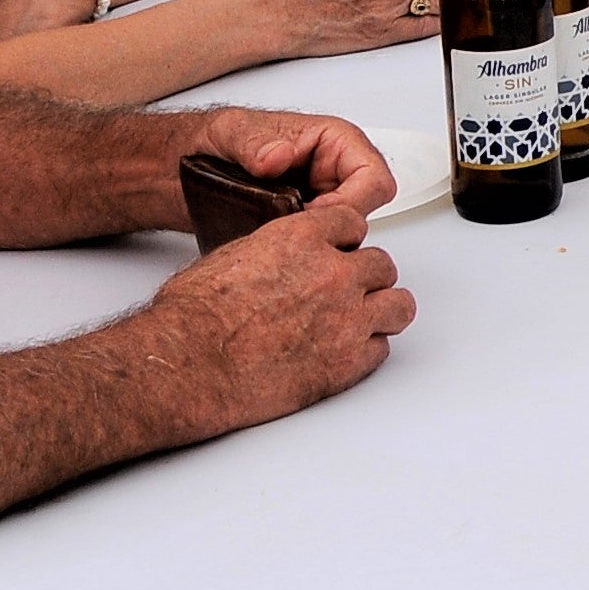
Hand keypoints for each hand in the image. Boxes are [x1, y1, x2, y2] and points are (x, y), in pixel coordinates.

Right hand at [128, 203, 419, 438]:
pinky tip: (347, 352)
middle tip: (348, 291)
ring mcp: (347, 319)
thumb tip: (278, 260)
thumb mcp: (231, 256)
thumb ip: (272, 251)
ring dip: (380, 310)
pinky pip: (382, 350)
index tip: (340, 250)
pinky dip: (367, 351)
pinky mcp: (348, 363)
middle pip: (381, 265)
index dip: (344, 240)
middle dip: (365, 277)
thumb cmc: (194, 317)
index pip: (352, 224)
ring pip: (398, 305)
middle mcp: (333, 274)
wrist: (190, 365)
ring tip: (363, 320)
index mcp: (302, 238)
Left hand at [169, 106, 396, 226]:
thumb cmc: (216, 140)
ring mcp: (321, 201)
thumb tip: (278, 156)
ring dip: (315, 243)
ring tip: (276, 238)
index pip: (375, 180)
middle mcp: (335, 174)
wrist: (187, 166)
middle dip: (333, 229)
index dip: (351, 204)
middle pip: (364, 214)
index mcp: (335, 143)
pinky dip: (300, 252)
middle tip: (292, 232)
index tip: (312, 213)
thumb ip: (254, 143)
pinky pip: (319, 247)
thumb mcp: (231, 132)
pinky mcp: (304, 225)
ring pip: (344, 236)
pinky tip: (272, 248)